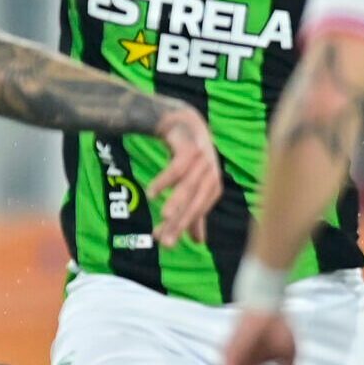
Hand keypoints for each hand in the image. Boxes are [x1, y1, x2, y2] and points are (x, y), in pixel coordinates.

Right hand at [147, 105, 221, 246]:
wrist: (182, 121)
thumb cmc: (188, 158)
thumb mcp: (190, 185)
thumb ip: (194, 212)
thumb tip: (199, 242)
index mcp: (212, 188)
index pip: (197, 212)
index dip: (182, 228)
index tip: (164, 243)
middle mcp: (211, 174)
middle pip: (195, 202)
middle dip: (181, 222)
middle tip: (164, 241)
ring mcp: (203, 159)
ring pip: (188, 186)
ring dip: (176, 201)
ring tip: (163, 217)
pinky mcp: (190, 146)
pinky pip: (178, 167)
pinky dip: (165, 180)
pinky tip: (151, 193)